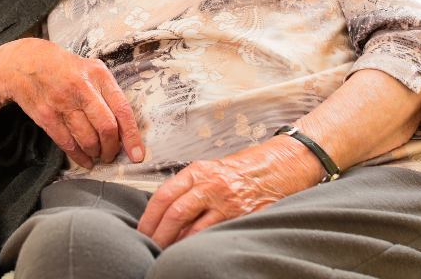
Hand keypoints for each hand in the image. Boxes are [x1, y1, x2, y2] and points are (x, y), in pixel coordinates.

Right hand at [0, 39, 144, 169]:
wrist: (25, 62)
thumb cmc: (64, 67)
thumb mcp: (90, 67)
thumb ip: (108, 91)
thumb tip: (126, 125)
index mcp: (97, 74)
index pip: (122, 109)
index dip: (132, 136)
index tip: (137, 154)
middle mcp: (81, 87)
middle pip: (106, 128)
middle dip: (112, 148)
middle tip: (113, 154)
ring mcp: (61, 102)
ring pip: (88, 139)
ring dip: (96, 153)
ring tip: (98, 154)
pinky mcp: (46, 116)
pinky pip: (67, 143)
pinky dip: (79, 157)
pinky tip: (85, 160)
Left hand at [137, 135, 322, 247]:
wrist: (279, 166)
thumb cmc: (241, 169)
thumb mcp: (210, 169)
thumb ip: (189, 187)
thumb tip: (165, 210)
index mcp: (198, 171)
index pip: (164, 194)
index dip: (150, 215)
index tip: (141, 229)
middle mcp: (210, 185)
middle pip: (175, 213)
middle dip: (158, 233)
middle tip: (148, 246)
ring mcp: (227, 203)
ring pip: (193, 228)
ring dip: (176, 244)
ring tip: (165, 254)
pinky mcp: (243, 218)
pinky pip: (215, 236)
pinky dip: (200, 246)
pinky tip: (192, 253)